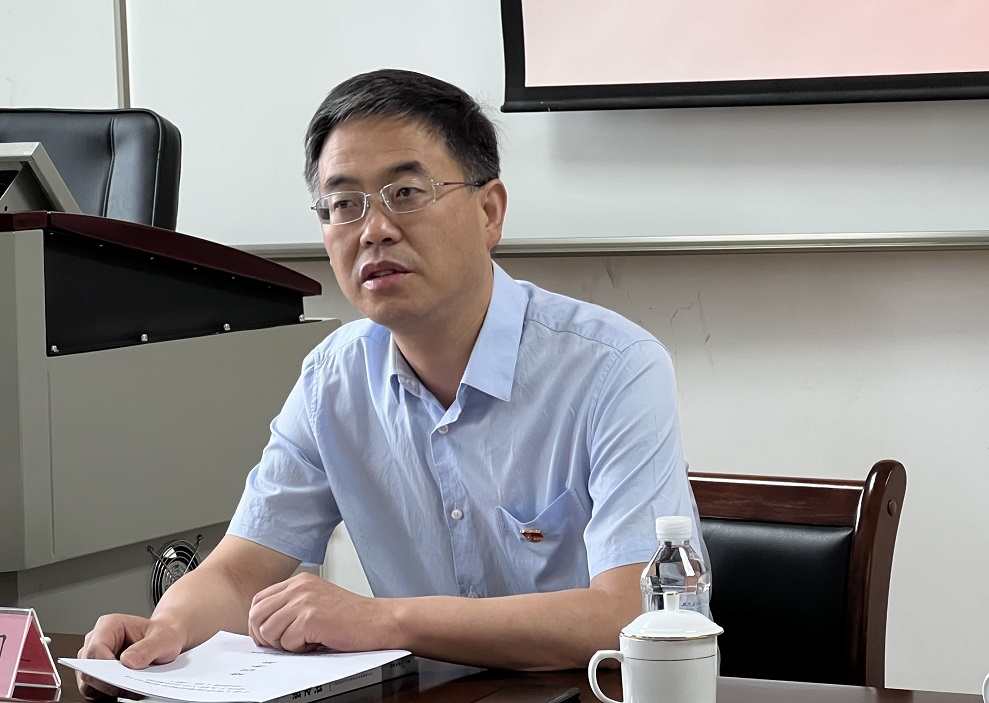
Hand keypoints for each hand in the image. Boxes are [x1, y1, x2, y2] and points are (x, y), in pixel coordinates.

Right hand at [76, 614, 184, 698]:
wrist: (165, 640)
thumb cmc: (162, 635)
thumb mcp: (164, 638)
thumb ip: (148, 648)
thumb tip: (127, 661)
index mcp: (109, 625)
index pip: (95, 649)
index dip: (104, 667)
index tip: (120, 678)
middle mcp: (97, 640)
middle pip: (88, 668)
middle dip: (107, 682)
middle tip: (130, 689)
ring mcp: (95, 658)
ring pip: (88, 681)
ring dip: (107, 689)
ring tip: (132, 690)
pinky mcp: (97, 673)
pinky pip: (93, 689)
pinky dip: (108, 693)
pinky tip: (126, 691)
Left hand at [248, 573, 393, 652]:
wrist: (379, 621)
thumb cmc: (352, 618)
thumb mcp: (317, 602)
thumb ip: (292, 606)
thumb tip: (263, 627)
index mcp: (299, 581)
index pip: (259, 601)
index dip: (259, 623)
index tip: (269, 636)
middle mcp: (299, 587)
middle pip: (257, 616)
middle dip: (265, 637)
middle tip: (284, 645)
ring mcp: (304, 601)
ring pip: (268, 631)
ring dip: (284, 644)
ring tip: (306, 641)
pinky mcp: (311, 618)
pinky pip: (287, 643)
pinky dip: (300, 649)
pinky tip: (317, 642)